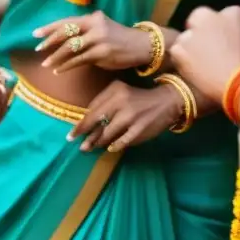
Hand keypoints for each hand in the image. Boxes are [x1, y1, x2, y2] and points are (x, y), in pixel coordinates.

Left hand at [35, 11, 152, 72]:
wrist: (142, 45)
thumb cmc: (119, 39)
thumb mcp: (102, 29)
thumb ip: (85, 33)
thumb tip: (65, 41)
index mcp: (92, 18)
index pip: (67, 21)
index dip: (50, 27)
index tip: (35, 33)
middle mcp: (95, 25)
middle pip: (66, 32)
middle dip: (50, 41)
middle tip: (37, 48)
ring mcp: (99, 39)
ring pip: (71, 47)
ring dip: (56, 57)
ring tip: (45, 64)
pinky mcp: (102, 53)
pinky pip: (79, 60)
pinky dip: (67, 65)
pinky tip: (59, 70)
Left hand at [67, 80, 182, 151]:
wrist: (167, 101)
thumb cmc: (139, 97)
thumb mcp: (120, 91)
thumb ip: (103, 103)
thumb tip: (85, 121)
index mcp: (114, 90)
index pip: (93, 109)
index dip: (81, 123)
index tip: (72, 133)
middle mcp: (121, 101)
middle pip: (97, 121)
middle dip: (84, 134)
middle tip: (75, 144)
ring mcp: (131, 116)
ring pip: (108, 133)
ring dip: (98, 142)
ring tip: (90, 148)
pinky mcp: (140, 128)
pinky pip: (123, 141)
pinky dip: (115, 146)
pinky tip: (109, 149)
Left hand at [171, 6, 239, 103]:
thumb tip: (237, 35)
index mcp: (232, 13)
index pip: (226, 14)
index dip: (225, 28)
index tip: (227, 40)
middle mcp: (209, 17)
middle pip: (200, 16)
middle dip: (202, 28)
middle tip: (208, 47)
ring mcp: (192, 32)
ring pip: (186, 35)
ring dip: (191, 45)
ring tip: (200, 63)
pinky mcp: (179, 48)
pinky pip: (177, 52)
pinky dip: (182, 60)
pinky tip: (192, 71)